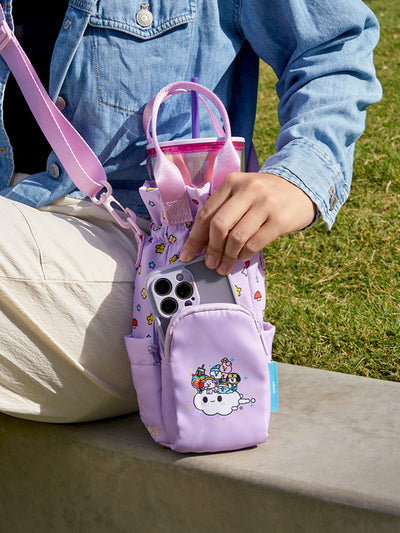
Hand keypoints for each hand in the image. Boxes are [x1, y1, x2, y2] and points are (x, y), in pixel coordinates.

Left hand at [179, 172, 315, 274]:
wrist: (301, 188)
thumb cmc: (264, 195)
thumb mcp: (242, 192)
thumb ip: (223, 211)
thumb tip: (202, 244)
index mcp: (232, 182)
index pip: (206, 214)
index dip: (194, 238)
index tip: (187, 255)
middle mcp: (248, 190)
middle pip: (219, 226)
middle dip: (211, 250)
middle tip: (210, 263)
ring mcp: (265, 204)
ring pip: (236, 238)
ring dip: (228, 256)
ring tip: (225, 265)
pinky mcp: (279, 220)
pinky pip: (254, 244)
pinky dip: (244, 255)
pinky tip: (241, 256)